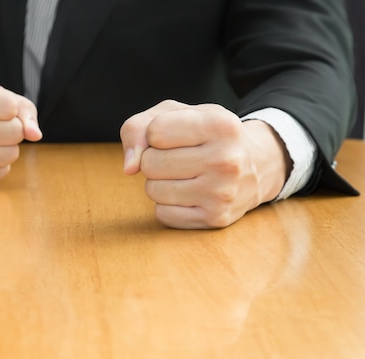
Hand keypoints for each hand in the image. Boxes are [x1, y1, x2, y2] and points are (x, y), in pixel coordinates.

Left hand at [120, 100, 290, 228]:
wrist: (256, 165)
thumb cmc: (206, 135)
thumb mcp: (178, 114)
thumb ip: (139, 127)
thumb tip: (129, 168)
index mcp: (221, 125)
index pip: (154, 132)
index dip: (156, 134)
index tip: (176, 136)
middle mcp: (226, 159)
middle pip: (149, 163)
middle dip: (154, 159)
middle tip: (179, 158)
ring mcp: (222, 193)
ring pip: (152, 190)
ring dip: (159, 183)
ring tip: (185, 175)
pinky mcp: (215, 218)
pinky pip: (162, 214)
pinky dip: (168, 205)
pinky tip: (189, 194)